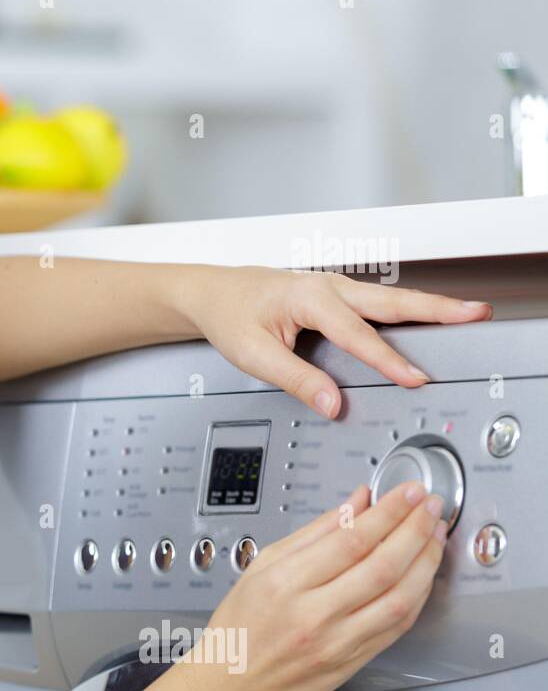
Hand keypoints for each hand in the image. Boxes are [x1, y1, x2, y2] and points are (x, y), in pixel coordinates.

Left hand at [176, 267, 490, 417]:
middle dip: (437, 309)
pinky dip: (409, 310)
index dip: (388, 359)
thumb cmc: (230, 316)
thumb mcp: (253, 355)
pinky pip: (379, 304)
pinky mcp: (337, 297)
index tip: (414, 377)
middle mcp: (328, 287)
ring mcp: (335, 289)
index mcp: (309, 298)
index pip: (357, 335)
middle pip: (392, 301)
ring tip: (469, 313)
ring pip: (391, 299)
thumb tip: (332, 403)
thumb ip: (296, 379)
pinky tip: (428, 320)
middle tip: (476, 314)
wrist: (214, 294)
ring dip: (431, 307)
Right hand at [178, 480, 446, 690]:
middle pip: (382, 565)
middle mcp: (315, 614)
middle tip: (431, 505)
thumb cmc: (240, 626)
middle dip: (415, 529)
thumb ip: (316, 531)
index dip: (389, 512)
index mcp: (286, 583)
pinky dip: (417, 595)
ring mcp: (338, 642)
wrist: (231, 685)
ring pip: (400, 597)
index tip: (409, 492)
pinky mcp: (355, 661)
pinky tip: (422, 574)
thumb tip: (358, 502)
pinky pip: (398, 625)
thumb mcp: (262, 566)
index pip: (351, 539)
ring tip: (435, 535)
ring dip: (426, 562)